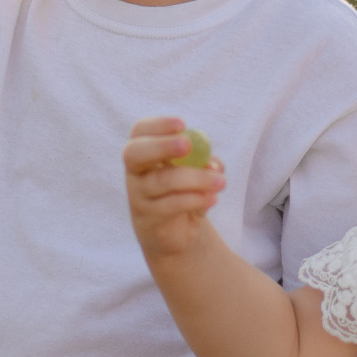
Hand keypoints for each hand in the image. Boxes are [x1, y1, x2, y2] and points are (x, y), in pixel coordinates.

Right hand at [124, 117, 225, 260]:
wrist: (176, 232)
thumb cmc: (186, 191)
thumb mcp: (198, 172)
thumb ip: (205, 163)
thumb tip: (211, 164)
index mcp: (145, 152)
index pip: (140, 131)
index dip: (158, 125)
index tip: (182, 124)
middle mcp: (136, 172)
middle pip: (135, 154)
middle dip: (161, 146)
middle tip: (187, 144)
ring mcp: (138, 196)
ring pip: (162, 181)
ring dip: (195, 178)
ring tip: (221, 182)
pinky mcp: (149, 218)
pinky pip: (171, 205)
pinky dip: (195, 199)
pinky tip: (213, 199)